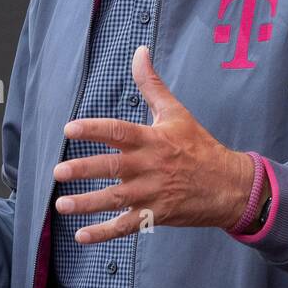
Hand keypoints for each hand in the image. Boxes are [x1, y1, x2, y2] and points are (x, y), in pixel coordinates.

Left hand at [52, 45, 254, 244]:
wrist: (229, 185)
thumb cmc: (199, 146)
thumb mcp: (176, 112)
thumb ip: (152, 84)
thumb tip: (140, 51)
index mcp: (154, 139)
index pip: (120, 131)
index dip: (94, 129)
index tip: (70, 129)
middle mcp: (151, 166)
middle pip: (114, 167)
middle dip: (84, 170)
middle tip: (58, 171)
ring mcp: (153, 193)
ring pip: (116, 200)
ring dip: (87, 204)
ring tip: (61, 205)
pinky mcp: (156, 215)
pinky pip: (127, 226)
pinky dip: (104, 233)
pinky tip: (82, 236)